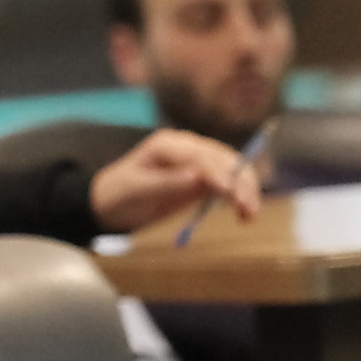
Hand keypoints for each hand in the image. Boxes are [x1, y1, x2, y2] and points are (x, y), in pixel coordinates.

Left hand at [90, 128, 263, 232]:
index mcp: (167, 145)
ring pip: (232, 169)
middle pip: (223, 159)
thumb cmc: (119, 195)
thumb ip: (166, 183)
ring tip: (249, 215)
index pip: (201, 156)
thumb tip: (197, 177)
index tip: (231, 194)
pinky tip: (243, 211)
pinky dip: (239, 194)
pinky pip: (228, 181)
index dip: (220, 174)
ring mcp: (197, 160)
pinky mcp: (203, 177)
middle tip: (249, 210)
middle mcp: (187, 147)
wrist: (110, 203)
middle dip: (240, 182)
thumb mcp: (137, 191)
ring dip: (246, 189)